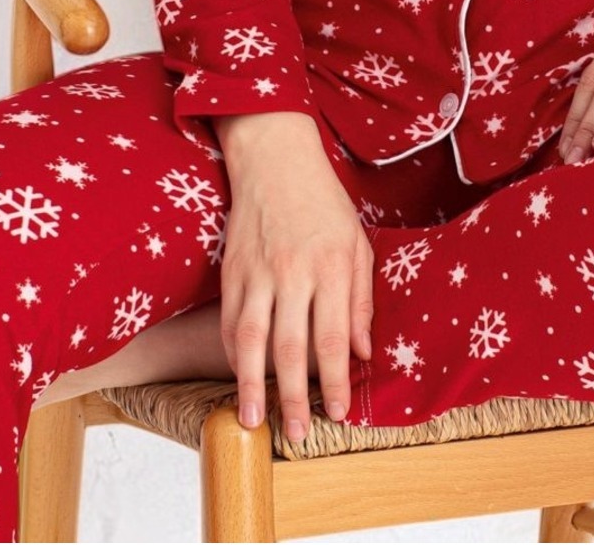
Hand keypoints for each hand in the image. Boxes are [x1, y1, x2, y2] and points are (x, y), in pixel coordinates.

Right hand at [213, 112, 373, 440]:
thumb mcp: (357, 243)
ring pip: (253, 340)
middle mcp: (295, 272)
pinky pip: (231, 321)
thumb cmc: (324, 202)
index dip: (337, 380)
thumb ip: (360, 299)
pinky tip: (241, 378)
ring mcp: (259, 272)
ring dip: (253, 386)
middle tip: (299, 435)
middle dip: (295, 398)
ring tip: (255, 421)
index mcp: (333, 265)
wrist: (275, 158)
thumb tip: (362, 352)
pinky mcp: (233, 270)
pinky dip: (234, 355)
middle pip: (292, 347)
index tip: (339, 413)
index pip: (334, 336)